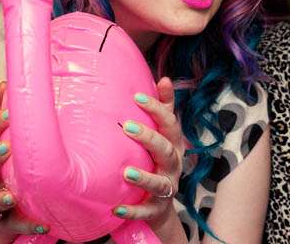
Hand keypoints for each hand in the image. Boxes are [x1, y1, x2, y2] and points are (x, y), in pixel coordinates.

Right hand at [0, 81, 48, 238]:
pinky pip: (16, 224)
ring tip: (12, 196)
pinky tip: (44, 225)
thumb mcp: (4, 140)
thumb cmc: (5, 168)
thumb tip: (6, 81)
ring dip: (3, 195)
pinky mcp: (7, 221)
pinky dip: (28, 225)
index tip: (11, 113)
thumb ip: (4, 114)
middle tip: (7, 147)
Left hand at [118, 77, 185, 236]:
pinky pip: (146, 212)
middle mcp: (173, 166)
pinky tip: (116, 208)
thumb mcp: (163, 135)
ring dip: (144, 177)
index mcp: (174, 145)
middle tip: (127, 127)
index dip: (157, 109)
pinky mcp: (156, 210)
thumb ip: (164, 108)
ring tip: (126, 172)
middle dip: (149, 139)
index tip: (137, 97)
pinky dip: (133, 211)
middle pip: (166, 150)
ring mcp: (167, 189)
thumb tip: (164, 78)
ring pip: (160, 183)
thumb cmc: (157, 161)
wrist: (159, 206)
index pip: (170, 124)